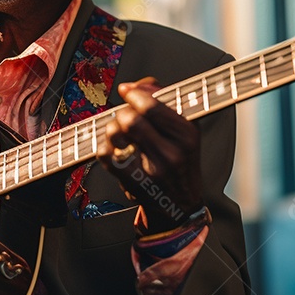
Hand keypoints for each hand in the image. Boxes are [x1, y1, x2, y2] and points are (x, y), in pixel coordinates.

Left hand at [98, 78, 204, 229]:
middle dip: (123, 112)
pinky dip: (106, 146)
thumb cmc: (181, 164)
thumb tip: (134, 86)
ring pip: (116, 133)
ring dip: (112, 128)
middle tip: (125, 115)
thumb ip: (164, 102)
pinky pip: (106, 153)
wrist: (180, 207)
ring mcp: (151, 169)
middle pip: (131, 119)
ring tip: (120, 132)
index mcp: (187, 135)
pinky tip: (116, 148)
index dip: (135, 94)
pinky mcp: (132, 182)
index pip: (153, 106)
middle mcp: (171, 152)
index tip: (128, 91)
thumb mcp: (185, 132)